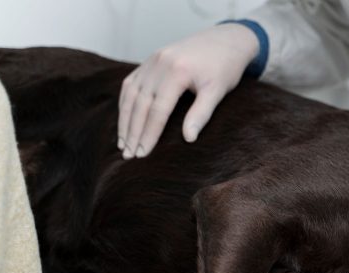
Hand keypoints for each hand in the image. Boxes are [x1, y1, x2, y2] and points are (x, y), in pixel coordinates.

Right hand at [118, 23, 259, 158]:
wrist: (226, 40)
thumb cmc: (224, 68)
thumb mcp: (217, 91)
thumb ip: (201, 114)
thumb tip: (188, 139)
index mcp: (177, 71)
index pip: (158, 110)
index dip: (149, 134)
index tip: (142, 154)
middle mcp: (160, 63)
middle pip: (140, 103)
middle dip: (132, 131)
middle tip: (128, 155)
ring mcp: (152, 59)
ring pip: (131, 93)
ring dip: (124, 119)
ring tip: (122, 143)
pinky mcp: (150, 60)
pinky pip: (131, 82)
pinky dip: (126, 103)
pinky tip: (124, 120)